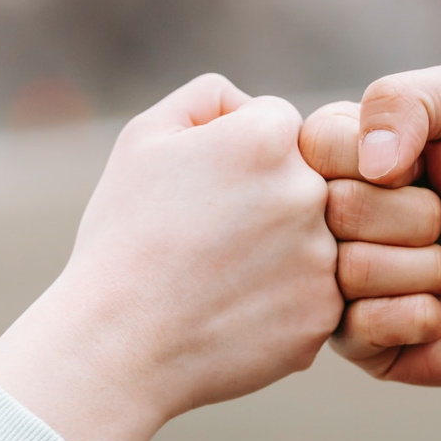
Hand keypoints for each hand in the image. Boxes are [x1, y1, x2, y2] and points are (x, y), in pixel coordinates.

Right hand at [0, 74, 343, 440]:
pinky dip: (277, 304)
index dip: (233, 158)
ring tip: (214, 280)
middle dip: (262, 203)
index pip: (276, 125)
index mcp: (268, 137)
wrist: (118, 341)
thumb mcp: (143, 139)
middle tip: (206, 241)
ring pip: (310, 240)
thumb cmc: (123, 236)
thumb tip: (249, 103)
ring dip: (274, 254)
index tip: (200, 193)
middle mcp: (308, 191)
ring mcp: (322, 258)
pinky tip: (229, 313)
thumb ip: (207, 99)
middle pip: (302, 181)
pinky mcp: (322, 315)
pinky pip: (311, 295)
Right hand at [300, 66, 440, 385]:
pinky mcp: (353, 340)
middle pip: (337, 210)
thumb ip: (404, 99)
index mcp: (329, 158)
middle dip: (416, 215)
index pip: (317, 146)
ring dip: (426, 267)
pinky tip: (440, 309)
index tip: (422, 165)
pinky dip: (421, 314)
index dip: (388, 158)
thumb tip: (369, 164)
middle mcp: (318, 221)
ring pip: (353, 270)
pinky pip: (364, 326)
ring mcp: (330, 282)